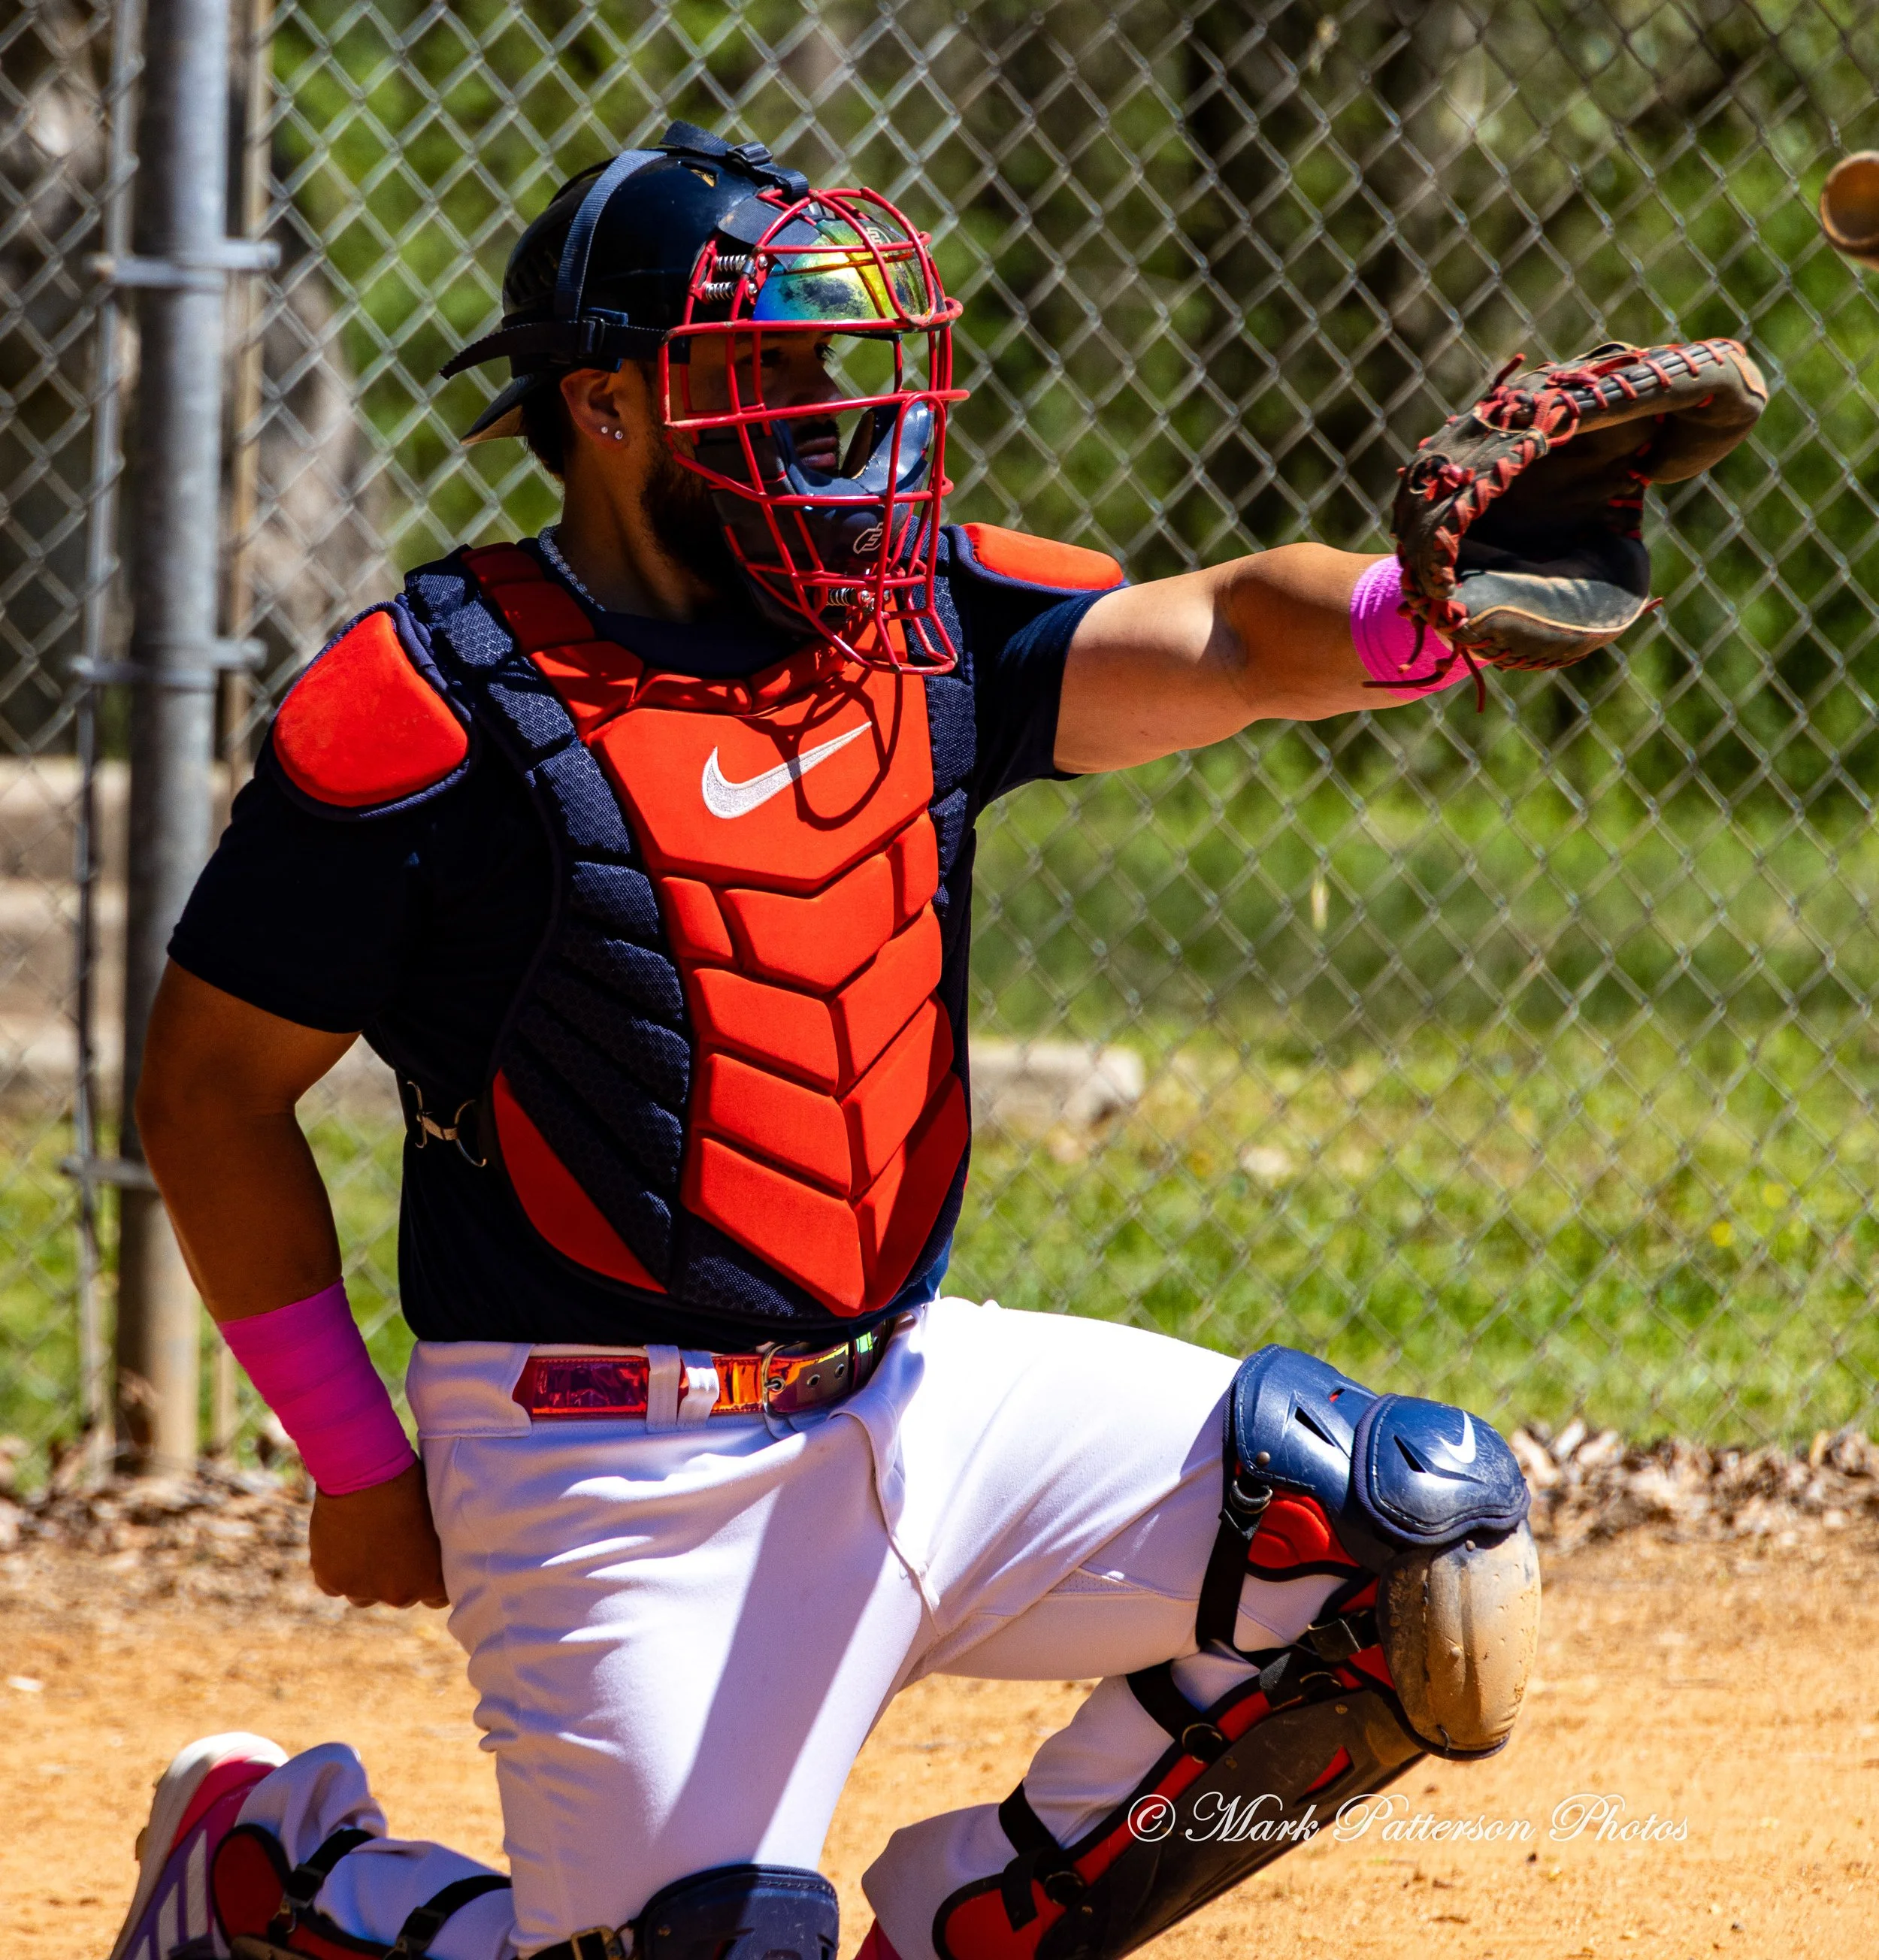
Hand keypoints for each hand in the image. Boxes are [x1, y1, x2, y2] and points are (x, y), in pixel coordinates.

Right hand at [308, 1459, 448, 1608]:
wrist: (366, 1473)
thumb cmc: (409, 1486)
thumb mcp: (434, 1520)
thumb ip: (433, 1549)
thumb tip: (433, 1554)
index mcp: (430, 1580)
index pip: (436, 1598)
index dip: (429, 1579)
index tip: (423, 1564)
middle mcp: (398, 1593)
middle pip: (400, 1595)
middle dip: (398, 1577)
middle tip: (393, 1547)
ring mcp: (362, 1590)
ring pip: (364, 1596)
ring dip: (365, 1578)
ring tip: (365, 1543)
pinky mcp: (330, 1580)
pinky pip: (334, 1585)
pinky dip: (336, 1570)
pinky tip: (342, 1544)